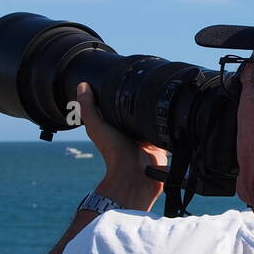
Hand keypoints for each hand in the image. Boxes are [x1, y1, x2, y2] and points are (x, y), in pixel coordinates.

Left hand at [77, 82, 167, 211]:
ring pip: (154, 120)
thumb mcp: (96, 126)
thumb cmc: (113, 153)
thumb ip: (88, 107)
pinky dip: (169, 126)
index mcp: (116, 126)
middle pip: (138, 112)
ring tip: (160, 98)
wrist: (134, 175)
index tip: (125, 78)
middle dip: (142, 102)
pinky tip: (171, 115)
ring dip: (157, 113)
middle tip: (147, 86)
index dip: (121, 94)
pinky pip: (167, 133)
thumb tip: (82, 85)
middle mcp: (131, 132)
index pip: (119, 106)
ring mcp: (146, 139)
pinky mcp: (160, 146)